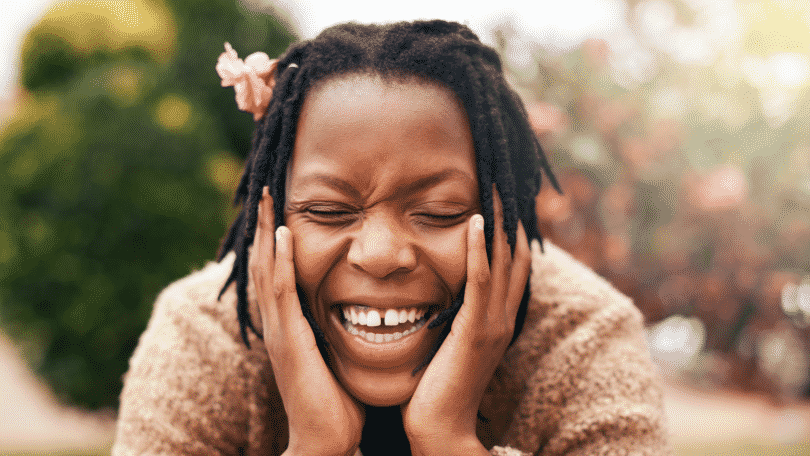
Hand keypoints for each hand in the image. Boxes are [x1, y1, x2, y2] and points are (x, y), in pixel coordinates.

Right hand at [250, 187, 363, 455]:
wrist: (326, 440)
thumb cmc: (337, 402)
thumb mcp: (336, 356)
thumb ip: (338, 331)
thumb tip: (360, 310)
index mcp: (289, 325)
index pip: (277, 271)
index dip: (274, 239)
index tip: (278, 206)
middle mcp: (278, 323)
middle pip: (264, 263)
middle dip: (262, 225)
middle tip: (264, 188)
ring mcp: (280, 330)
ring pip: (267, 269)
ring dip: (265, 231)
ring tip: (266, 197)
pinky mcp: (290, 340)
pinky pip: (282, 291)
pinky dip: (278, 260)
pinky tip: (280, 233)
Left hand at [401, 187, 531, 455]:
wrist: (438, 428)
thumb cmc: (436, 386)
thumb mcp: (451, 341)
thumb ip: (455, 313)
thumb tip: (443, 287)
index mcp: (498, 317)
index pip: (512, 261)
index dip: (511, 225)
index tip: (501, 192)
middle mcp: (503, 316)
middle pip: (516, 253)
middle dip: (511, 213)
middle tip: (505, 175)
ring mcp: (493, 324)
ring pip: (503, 260)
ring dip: (499, 220)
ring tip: (494, 185)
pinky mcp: (474, 331)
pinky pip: (479, 281)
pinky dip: (479, 249)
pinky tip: (474, 222)